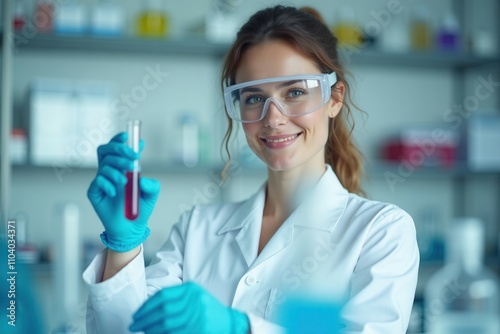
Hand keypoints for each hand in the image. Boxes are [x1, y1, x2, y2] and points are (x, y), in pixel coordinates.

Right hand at [87, 132, 159, 251]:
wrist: (131, 228)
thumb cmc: (140, 210)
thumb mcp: (151, 196)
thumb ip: (152, 186)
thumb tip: (141, 178)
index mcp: (123, 168)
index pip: (116, 148)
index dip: (119, 140)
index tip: (128, 136)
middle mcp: (110, 172)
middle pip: (106, 151)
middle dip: (119, 150)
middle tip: (132, 159)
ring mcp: (101, 181)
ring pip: (104, 165)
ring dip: (117, 171)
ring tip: (125, 183)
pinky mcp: (94, 192)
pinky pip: (97, 182)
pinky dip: (107, 184)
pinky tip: (115, 193)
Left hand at [129, 282, 249, 333]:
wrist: (228, 321)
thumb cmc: (206, 308)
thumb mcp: (193, 296)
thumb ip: (174, 298)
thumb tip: (146, 308)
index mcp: (191, 289)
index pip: (163, 296)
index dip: (147, 306)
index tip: (136, 313)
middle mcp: (194, 300)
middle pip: (163, 310)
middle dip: (145, 319)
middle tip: (134, 324)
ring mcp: (197, 315)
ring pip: (167, 324)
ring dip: (151, 329)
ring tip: (142, 331)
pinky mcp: (198, 329)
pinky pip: (174, 333)